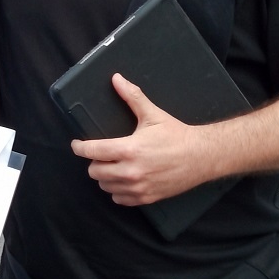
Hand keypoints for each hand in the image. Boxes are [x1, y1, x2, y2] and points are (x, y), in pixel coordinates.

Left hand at [71, 74, 212, 205]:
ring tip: (112, 165)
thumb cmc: (176, 135)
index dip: (80, 148)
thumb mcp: (152, 114)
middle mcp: (131, 171)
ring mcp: (138, 187)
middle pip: (95, 171)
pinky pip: (119, 199)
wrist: (201, 157)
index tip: (77, 145)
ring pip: (105, 186)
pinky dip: (117, 190)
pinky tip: (123, 179)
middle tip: (102, 154)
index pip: (93, 151)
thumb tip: (116, 79)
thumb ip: (132, 97)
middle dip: (94, 161)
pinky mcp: (146, 198)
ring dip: (105, 176)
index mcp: (129, 149)